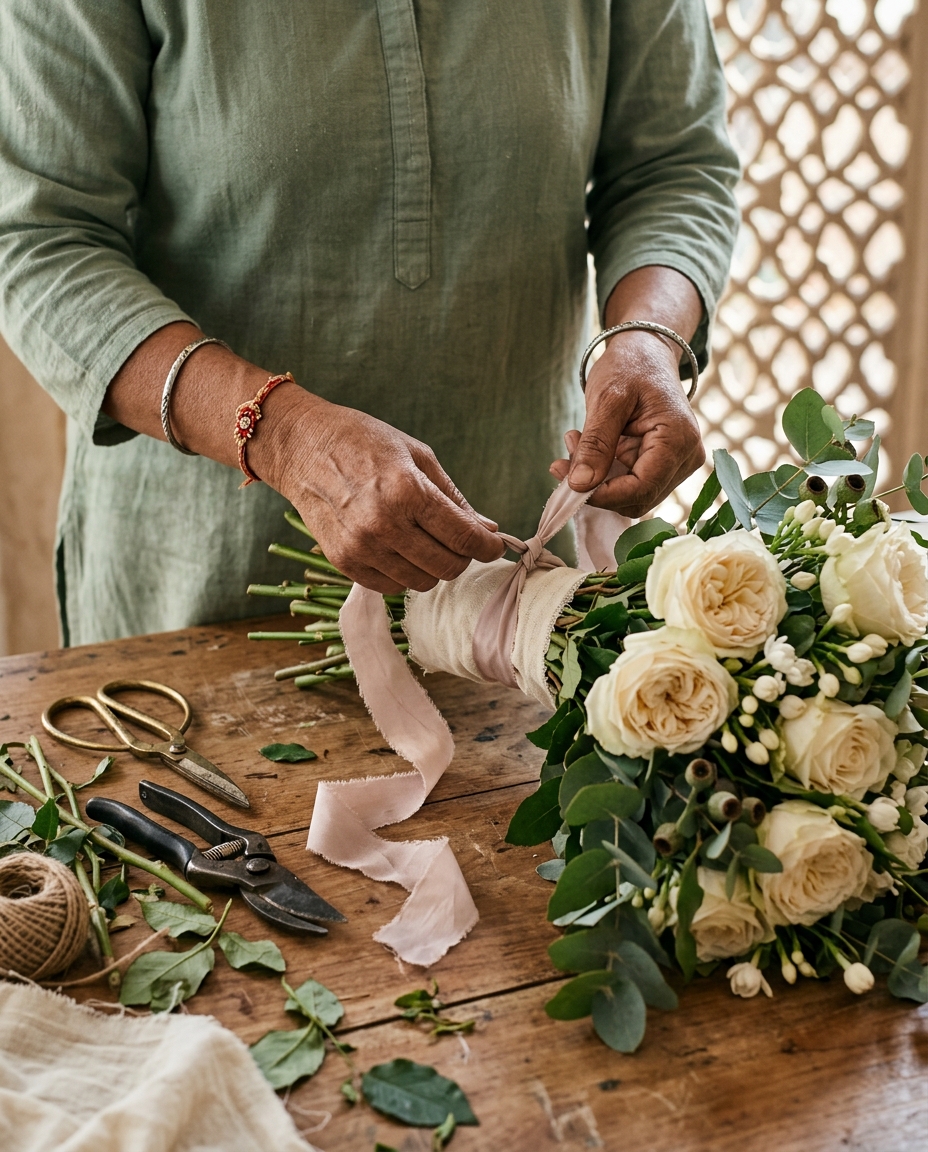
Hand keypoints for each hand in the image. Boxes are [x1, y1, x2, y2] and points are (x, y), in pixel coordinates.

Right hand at [262, 389, 504, 593]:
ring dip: (434, 567)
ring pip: (421, 582)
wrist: (302, 447)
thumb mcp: (417, 456)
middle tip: (461, 542)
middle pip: (447, 566)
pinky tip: (401, 550)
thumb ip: (454, 498)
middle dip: (463, 557)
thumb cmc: (364, 442)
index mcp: (407, 491)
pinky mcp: (343, 562)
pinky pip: (391, 586)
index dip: (488, 546)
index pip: (463, 537)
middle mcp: (384, 524)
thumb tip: (488, 529)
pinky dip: (405, 574)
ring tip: (428, 543)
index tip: (495, 545)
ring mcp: (361, 547)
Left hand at [550, 329, 703, 516]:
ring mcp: (677, 464)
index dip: (604, 495)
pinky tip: (588, 447)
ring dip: (598, 479)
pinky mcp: (664, 465)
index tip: (568, 484)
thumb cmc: (630, 367)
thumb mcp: (607, 400)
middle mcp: (686, 457)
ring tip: (576, 443)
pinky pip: (631, 484)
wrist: (646, 353)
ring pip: (632, 495)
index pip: (642, 489)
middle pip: (638, 498)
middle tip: (564, 457)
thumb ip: (596, 443)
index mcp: (679, 439)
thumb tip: (580, 485)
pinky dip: (604, 473)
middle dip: (597, 486)